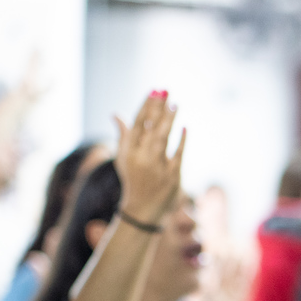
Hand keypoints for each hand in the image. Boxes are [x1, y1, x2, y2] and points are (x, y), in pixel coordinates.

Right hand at [113, 92, 186, 226]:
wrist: (142, 210)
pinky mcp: (172, 175)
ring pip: (162, 138)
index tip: (154, 91)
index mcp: (128, 151)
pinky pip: (178, 154)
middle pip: (149, 127)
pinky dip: (181, 141)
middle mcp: (140, 157)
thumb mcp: (124, 158)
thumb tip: (115, 114)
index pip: (137, 123)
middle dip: (157, 107)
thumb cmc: (134, 180)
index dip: (146, 106)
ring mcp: (157, 167)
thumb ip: (124, 135)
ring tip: (174, 103)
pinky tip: (185, 127)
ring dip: (168, 120)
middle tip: (165, 90)